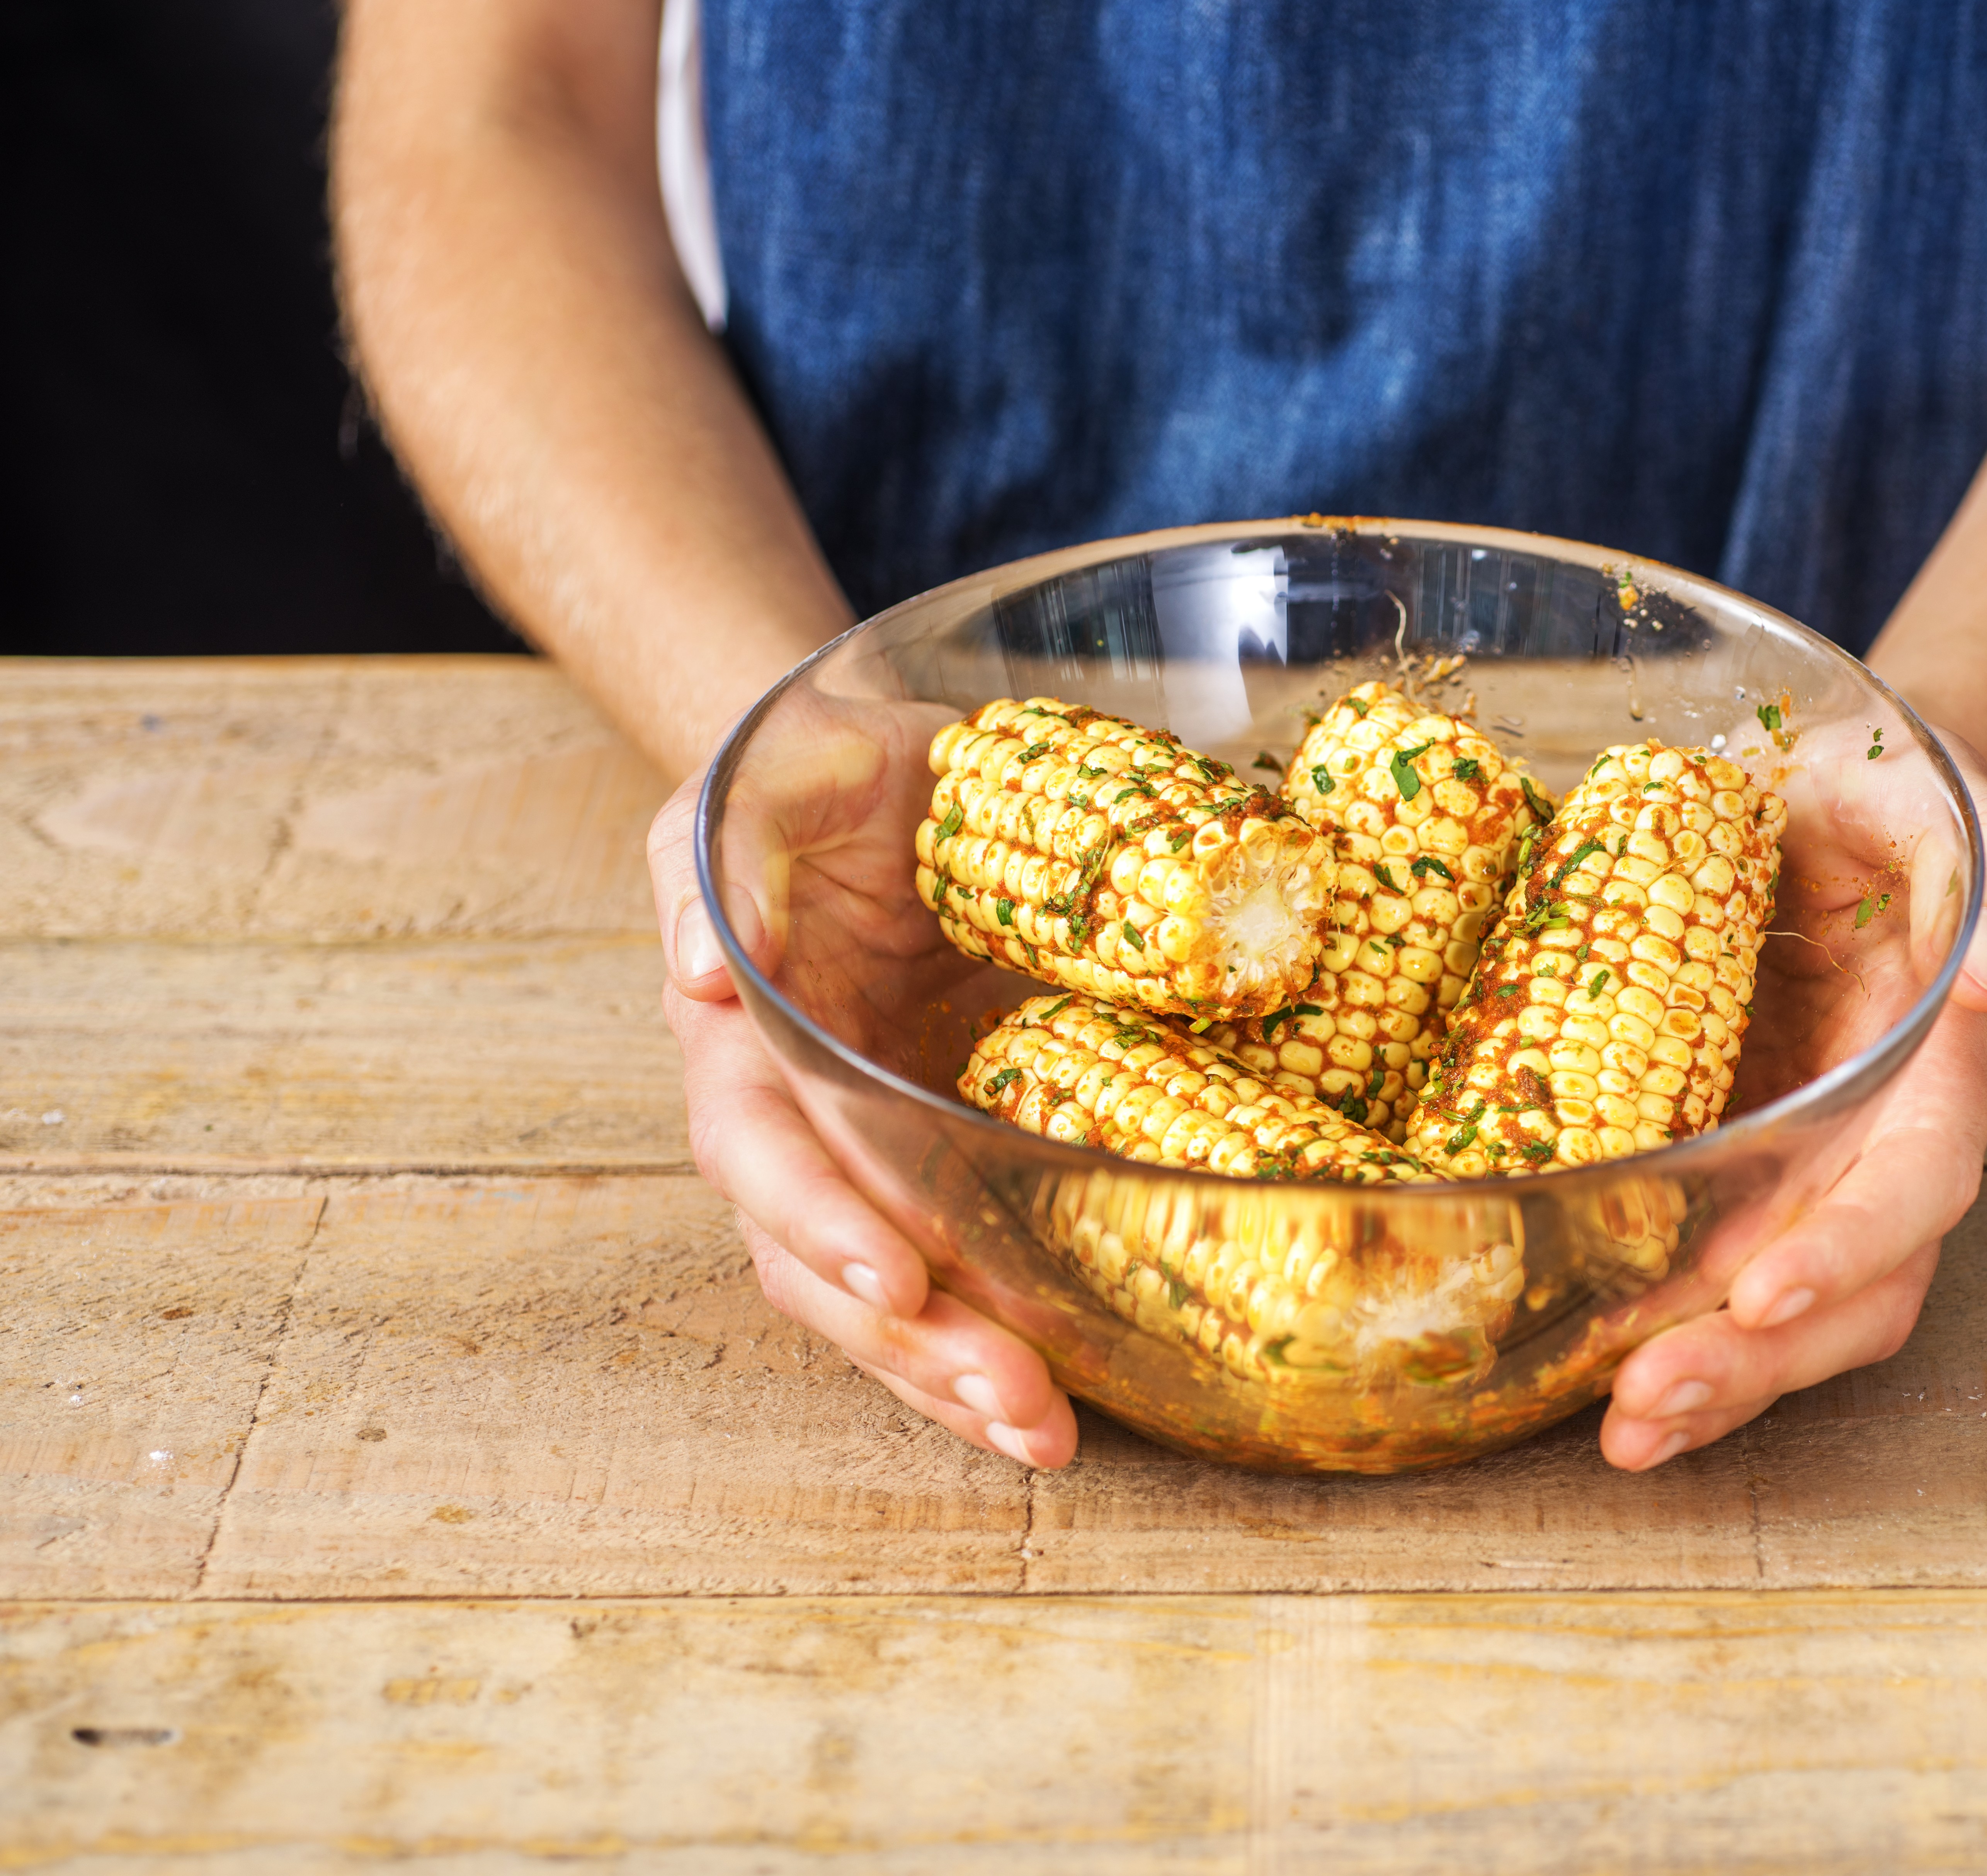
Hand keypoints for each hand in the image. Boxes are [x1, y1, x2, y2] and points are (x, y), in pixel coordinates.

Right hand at [648, 695, 1077, 1466]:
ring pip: (893, 1300)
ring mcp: (875, 1155)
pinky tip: (1069, 1402)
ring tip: (1043, 1433)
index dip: (819, 1220)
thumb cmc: (818, 774)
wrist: (895, 769)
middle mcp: (801, 1121)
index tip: (897, 1274)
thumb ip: (709, 866)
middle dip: (915, 1343)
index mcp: (744, 1041)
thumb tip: (700, 972)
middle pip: (831, 1265)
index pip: (763, 1152)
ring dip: (960, 1378)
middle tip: (1013, 1402)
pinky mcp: (954, 1159)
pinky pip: (968, 1268)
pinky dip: (1008, 1339)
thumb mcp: (759, 782)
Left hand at [1597, 729, 1986, 1467]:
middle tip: (1652, 1403)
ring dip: (1714, 1384)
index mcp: (1932, 1061)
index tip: (1762, 1295)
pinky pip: (1720, 1281)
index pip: (1914, 1182)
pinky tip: (1607, 1387)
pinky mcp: (1739, 1170)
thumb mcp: (1937, 796)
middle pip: (1851, 1289)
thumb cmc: (1877, 796)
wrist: (1820, 792)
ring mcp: (1809, 1166)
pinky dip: (1676, 1343)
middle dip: (1758, 1362)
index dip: (1848, 1249)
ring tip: (1626, 1431)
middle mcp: (1877, 1136)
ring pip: (1789, 1314)